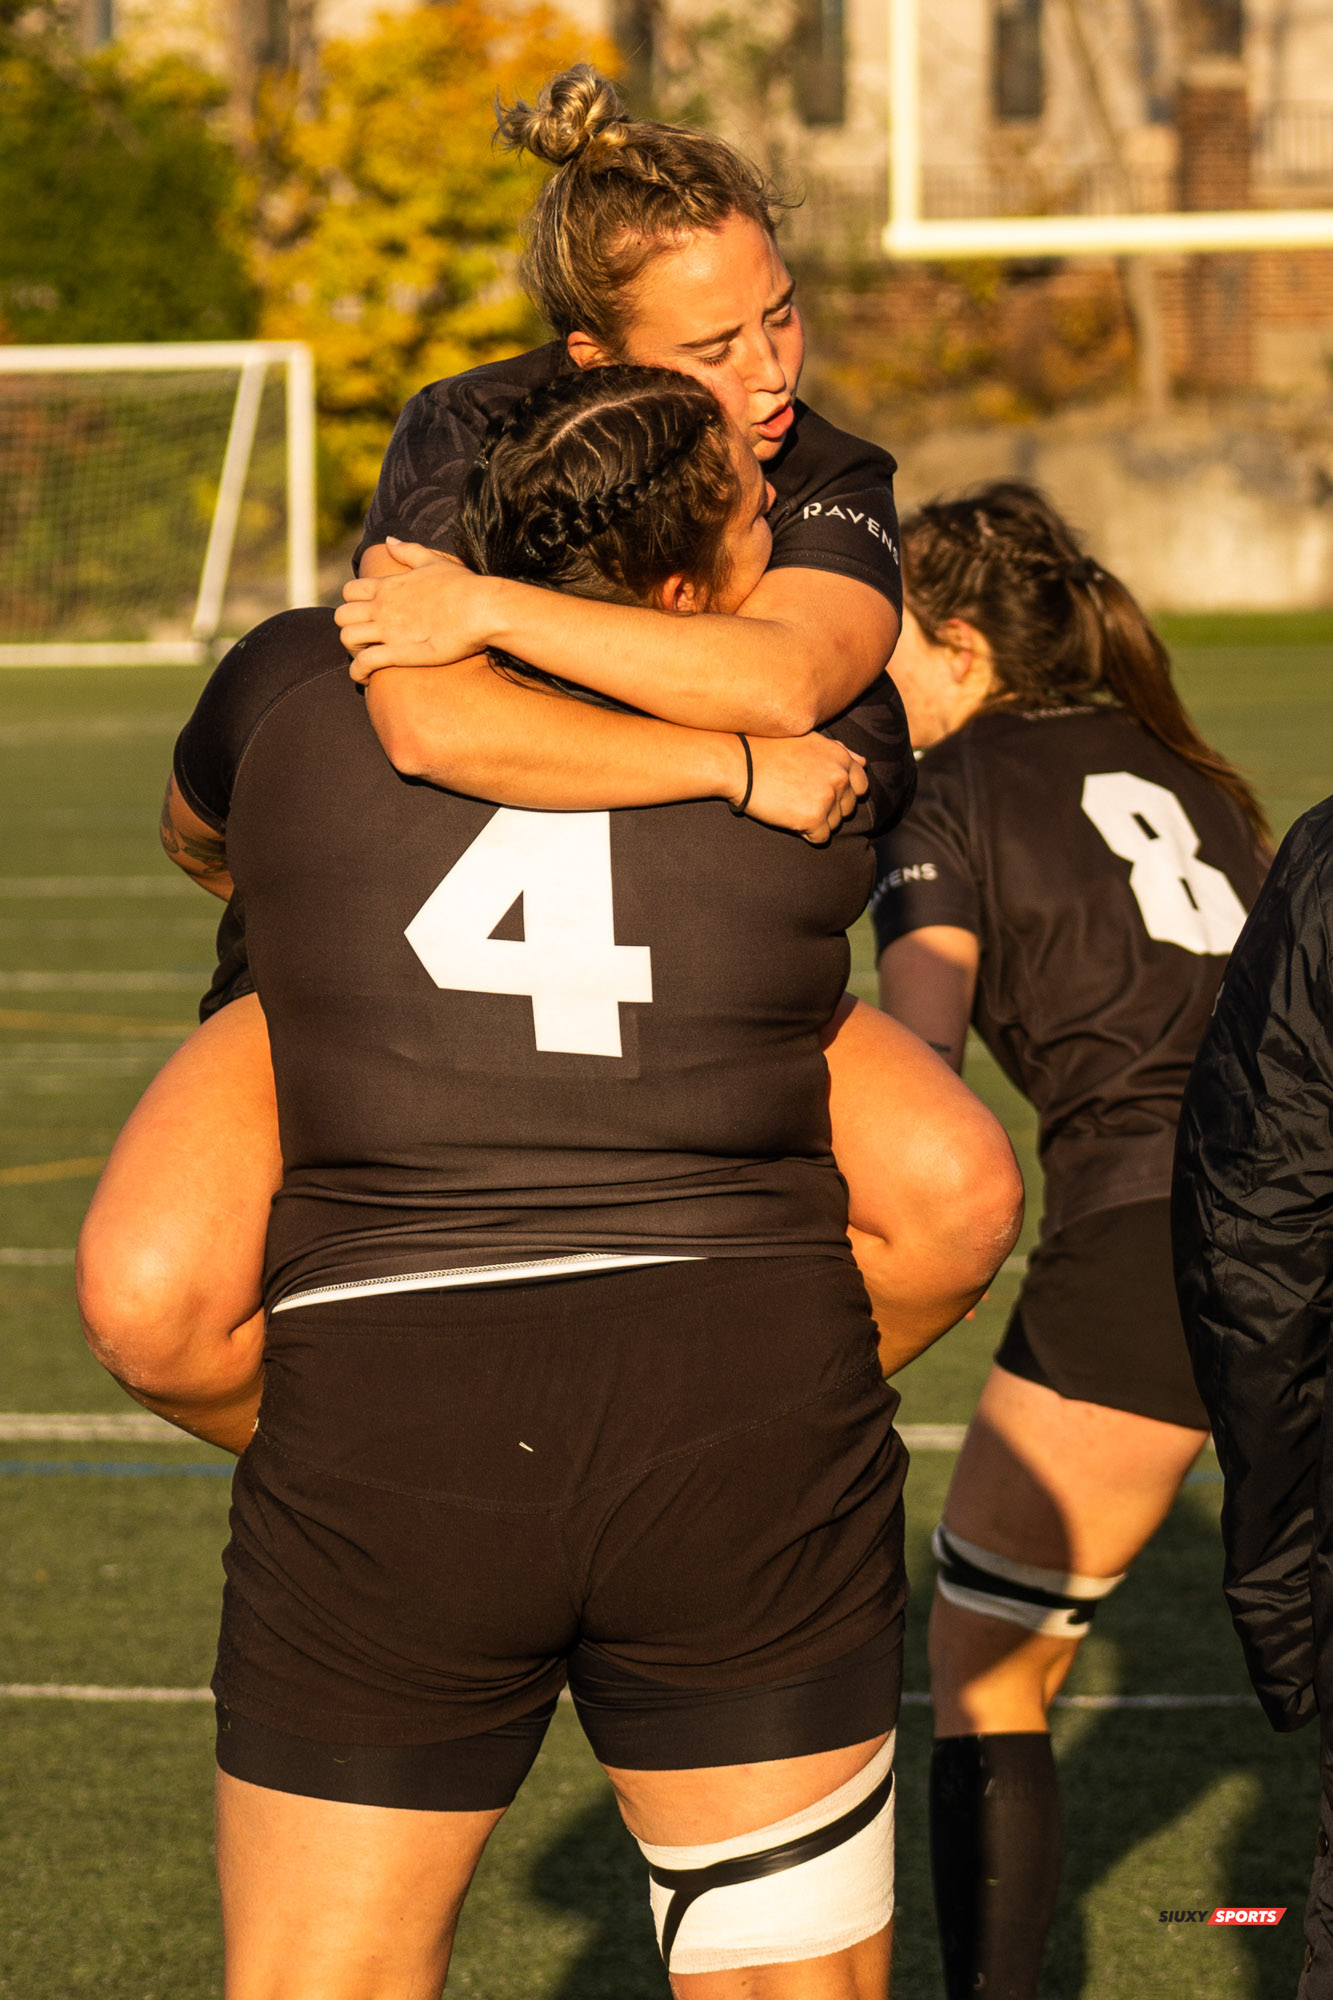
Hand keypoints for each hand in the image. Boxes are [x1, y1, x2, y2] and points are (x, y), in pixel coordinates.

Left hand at [337, 539, 475, 678]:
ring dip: (352, 651)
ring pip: (347, 639)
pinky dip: (358, 673)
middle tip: (366, 640)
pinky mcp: (398, 653)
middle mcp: (382, 607)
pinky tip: (366, 678)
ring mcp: (388, 630)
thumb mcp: (433, 561)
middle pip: (341, 616)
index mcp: (388, 586)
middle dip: (348, 628)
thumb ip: (408, 551)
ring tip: (367, 659)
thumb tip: (389, 540)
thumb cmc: (463, 586)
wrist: (481, 609)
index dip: (352, 605)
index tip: (367, 617)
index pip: (349, 592)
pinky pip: (363, 664)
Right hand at [741, 734, 868, 843]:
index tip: (821, 794)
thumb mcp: (810, 740)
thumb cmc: (770, 750)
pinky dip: (807, 833)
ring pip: (834, 824)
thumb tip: (864, 762)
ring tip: (792, 805)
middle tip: (799, 799)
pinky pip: (821, 838)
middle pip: (847, 809)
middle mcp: (840, 777)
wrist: (741, 764)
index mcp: (842, 759)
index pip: (861, 787)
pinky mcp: (814, 818)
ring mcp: (828, 798)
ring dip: (816, 821)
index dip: (842, 794)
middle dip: (828, 809)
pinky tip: (789, 818)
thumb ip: (841, 752)